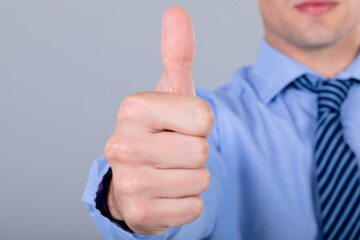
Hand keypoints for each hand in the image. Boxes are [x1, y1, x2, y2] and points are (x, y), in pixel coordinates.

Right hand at [104, 7, 213, 234]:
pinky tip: (167, 191)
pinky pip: (194, 207)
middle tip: (173, 150)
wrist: (137, 174)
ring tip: (169, 169)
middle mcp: (121, 145)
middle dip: (196, 151)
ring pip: (199, 180)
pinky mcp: (139, 213)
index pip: (203, 118)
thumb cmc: (160, 130)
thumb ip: (177, 54)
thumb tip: (177, 13)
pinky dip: (187, 201)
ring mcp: (128, 182)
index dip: (201, 123)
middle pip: (201, 151)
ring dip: (193, 176)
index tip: (180, 125)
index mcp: (132, 109)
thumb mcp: (170, 92)